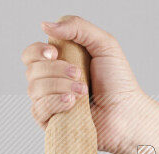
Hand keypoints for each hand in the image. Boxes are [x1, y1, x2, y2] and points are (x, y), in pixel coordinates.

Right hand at [21, 15, 158, 153]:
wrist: (127, 114)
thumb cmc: (119, 83)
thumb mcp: (104, 44)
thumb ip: (77, 27)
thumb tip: (45, 25)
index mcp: (61, 63)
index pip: (32, 54)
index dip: (37, 51)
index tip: (54, 53)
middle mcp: (52, 82)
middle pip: (31, 70)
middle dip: (55, 69)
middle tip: (79, 73)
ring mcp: (51, 103)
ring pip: (34, 89)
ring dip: (60, 86)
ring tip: (83, 90)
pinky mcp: (52, 123)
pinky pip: (38, 109)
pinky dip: (55, 102)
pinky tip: (72, 103)